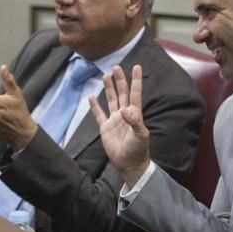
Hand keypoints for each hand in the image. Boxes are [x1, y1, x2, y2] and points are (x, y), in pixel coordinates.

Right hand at [88, 65, 149, 186]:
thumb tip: (125, 110)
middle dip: (120, 80)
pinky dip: (95, 106)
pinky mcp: (105, 128)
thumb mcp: (140, 135)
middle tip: (116, 68)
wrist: (129, 164)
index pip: (135, 94)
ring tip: (105, 76)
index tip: (137, 67)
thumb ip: (135, 121)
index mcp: (135, 114)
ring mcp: (114, 120)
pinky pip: (99, 114)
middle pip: (122, 93)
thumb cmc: (138, 150)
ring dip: (109, 89)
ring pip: (111, 100)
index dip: (136, 80)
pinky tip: (91, 97)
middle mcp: (124, 114)